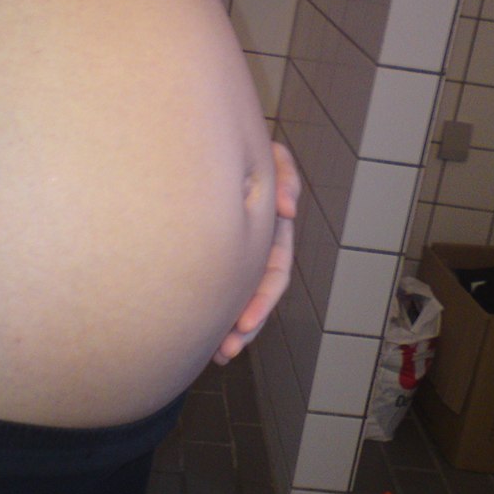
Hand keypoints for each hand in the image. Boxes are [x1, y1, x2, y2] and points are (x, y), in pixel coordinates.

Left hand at [213, 141, 300, 365]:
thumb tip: (289, 210)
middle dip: (246, 324)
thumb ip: (285, 173)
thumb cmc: (238, 145)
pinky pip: (219, 287)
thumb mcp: (269, 155)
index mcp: (272, 227)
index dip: (262, 298)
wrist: (204, 139)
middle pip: (256, 294)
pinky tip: (205, 338)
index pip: (275, 269)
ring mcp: (239, 249)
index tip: (244, 323)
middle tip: (227, 349)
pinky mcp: (217, 252)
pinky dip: (214, 311)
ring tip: (219, 354)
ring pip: (237, 296)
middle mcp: (258, 243)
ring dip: (233, 327)